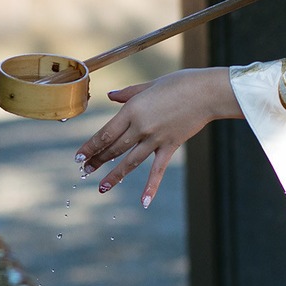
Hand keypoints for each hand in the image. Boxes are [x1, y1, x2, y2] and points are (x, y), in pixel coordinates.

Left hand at [75, 68, 241, 207]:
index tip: (78, 158)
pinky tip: (143, 202)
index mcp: (132, 110)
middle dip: (97, 161)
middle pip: (114, 148)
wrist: (207, 93)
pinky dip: (151, 187)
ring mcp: (156, 139)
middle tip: (85, 171)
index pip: (105, 133)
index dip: (90, 147)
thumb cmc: (179, 83)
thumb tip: (110, 96)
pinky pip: (158, 171)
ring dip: (114, 176)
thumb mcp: (149, 85)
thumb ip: (128, 93)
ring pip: (130, 162)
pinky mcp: (170, 146)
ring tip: (101, 188)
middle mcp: (141, 127)